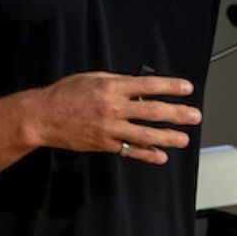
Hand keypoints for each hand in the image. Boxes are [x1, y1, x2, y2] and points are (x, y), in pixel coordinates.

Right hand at [26, 72, 196, 163]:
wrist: (41, 117)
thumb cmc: (65, 94)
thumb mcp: (92, 78)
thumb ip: (117, 81)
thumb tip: (141, 86)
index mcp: (112, 87)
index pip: (149, 85)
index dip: (171, 86)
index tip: (187, 88)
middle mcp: (113, 108)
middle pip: (152, 111)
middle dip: (177, 114)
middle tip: (195, 116)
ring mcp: (109, 128)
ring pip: (144, 135)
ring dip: (167, 138)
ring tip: (184, 139)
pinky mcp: (103, 144)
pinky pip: (129, 150)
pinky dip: (146, 155)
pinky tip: (161, 157)